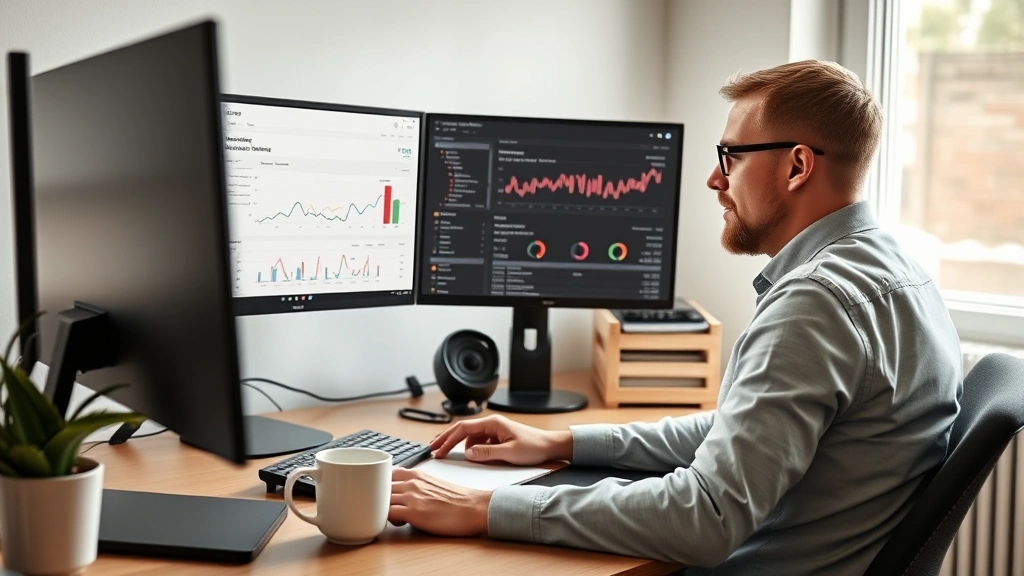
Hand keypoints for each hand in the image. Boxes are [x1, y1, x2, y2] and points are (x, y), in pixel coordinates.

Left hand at [389, 468, 489, 536]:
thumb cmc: (458, 500)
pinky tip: (400, 522)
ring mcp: (411, 497)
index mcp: (416, 474)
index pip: (386, 475)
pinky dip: (387, 519)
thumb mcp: (433, 484)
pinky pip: (387, 514)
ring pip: (381, 500)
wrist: (474, 508)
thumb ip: (416, 485)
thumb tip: (404, 494)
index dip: (384, 486)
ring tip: (397, 517)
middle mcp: (411, 483)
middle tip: (391, 507)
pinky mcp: (413, 513)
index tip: (387, 494)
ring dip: (384, 509)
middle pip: (381, 487)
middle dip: (381, 498)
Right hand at [430, 414, 571, 464]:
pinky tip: (467, 457)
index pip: (463, 428)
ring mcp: (494, 430)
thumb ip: (487, 453)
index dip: (447, 438)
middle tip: (431, 449)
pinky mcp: (497, 438)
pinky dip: (470, 449)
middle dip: (445, 439)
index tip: (436, 449)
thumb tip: (467, 453)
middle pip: (462, 429)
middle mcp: (491, 424)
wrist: (550, 446)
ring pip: (469, 437)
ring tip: (445, 454)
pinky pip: (478, 442)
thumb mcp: (510, 453)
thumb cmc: (534, 447)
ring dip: (458, 445)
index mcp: (493, 423)